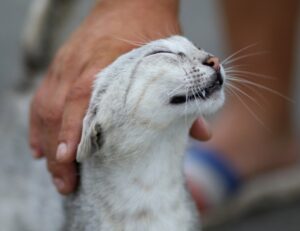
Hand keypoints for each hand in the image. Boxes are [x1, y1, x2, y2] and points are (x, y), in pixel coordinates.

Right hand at [29, 0, 209, 193]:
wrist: (130, 0)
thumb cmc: (150, 29)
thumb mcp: (171, 58)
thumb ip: (182, 96)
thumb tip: (202, 134)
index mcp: (104, 64)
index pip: (80, 100)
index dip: (71, 131)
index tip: (69, 160)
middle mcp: (78, 66)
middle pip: (57, 112)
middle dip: (58, 152)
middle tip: (65, 184)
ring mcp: (65, 66)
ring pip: (44, 108)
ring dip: (46, 142)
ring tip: (54, 172)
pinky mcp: (61, 66)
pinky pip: (40, 98)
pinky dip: (37, 124)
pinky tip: (39, 146)